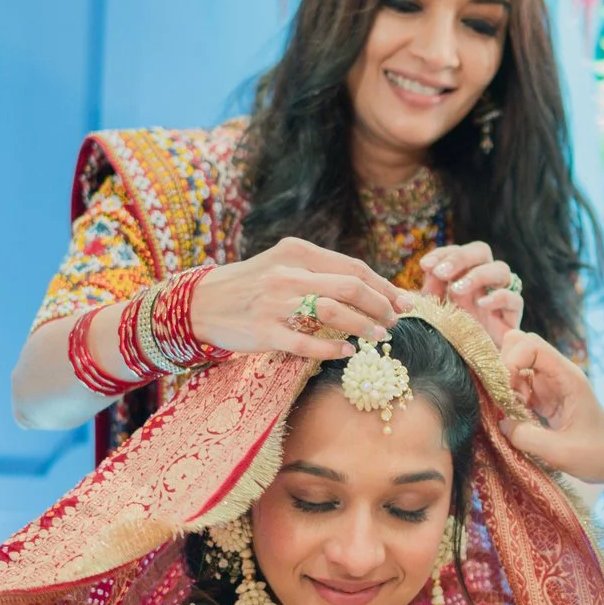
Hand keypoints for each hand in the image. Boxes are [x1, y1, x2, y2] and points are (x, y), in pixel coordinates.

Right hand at [192, 238, 409, 361]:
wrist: (200, 303)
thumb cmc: (249, 285)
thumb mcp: (282, 264)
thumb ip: (318, 270)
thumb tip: (364, 285)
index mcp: (297, 252)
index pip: (352, 267)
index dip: (383, 285)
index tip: (402, 300)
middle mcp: (288, 274)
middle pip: (350, 287)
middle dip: (380, 305)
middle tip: (394, 321)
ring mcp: (275, 303)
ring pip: (333, 312)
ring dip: (363, 326)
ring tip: (378, 336)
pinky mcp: (264, 331)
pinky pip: (306, 343)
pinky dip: (332, 349)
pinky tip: (347, 352)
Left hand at [420, 242, 523, 340]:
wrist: (468, 371)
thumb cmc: (446, 342)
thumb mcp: (430, 317)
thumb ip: (425, 297)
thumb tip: (417, 279)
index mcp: (462, 277)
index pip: (456, 252)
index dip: (442, 254)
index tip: (425, 265)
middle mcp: (483, 283)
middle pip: (481, 251)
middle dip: (460, 257)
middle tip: (442, 272)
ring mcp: (500, 298)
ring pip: (501, 269)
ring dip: (478, 274)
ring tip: (457, 290)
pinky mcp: (512, 318)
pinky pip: (515, 299)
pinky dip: (499, 297)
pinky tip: (482, 304)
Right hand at [497, 331, 603, 487]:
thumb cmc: (596, 454)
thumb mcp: (560, 452)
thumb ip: (527, 437)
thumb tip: (501, 423)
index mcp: (568, 377)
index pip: (531, 345)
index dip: (511, 360)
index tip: (506, 389)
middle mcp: (558, 374)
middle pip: (521, 345)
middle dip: (504, 366)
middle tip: (505, 396)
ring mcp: (551, 384)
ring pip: (517, 364)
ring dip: (506, 384)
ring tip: (512, 409)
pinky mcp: (545, 398)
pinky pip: (520, 385)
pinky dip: (510, 396)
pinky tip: (516, 416)